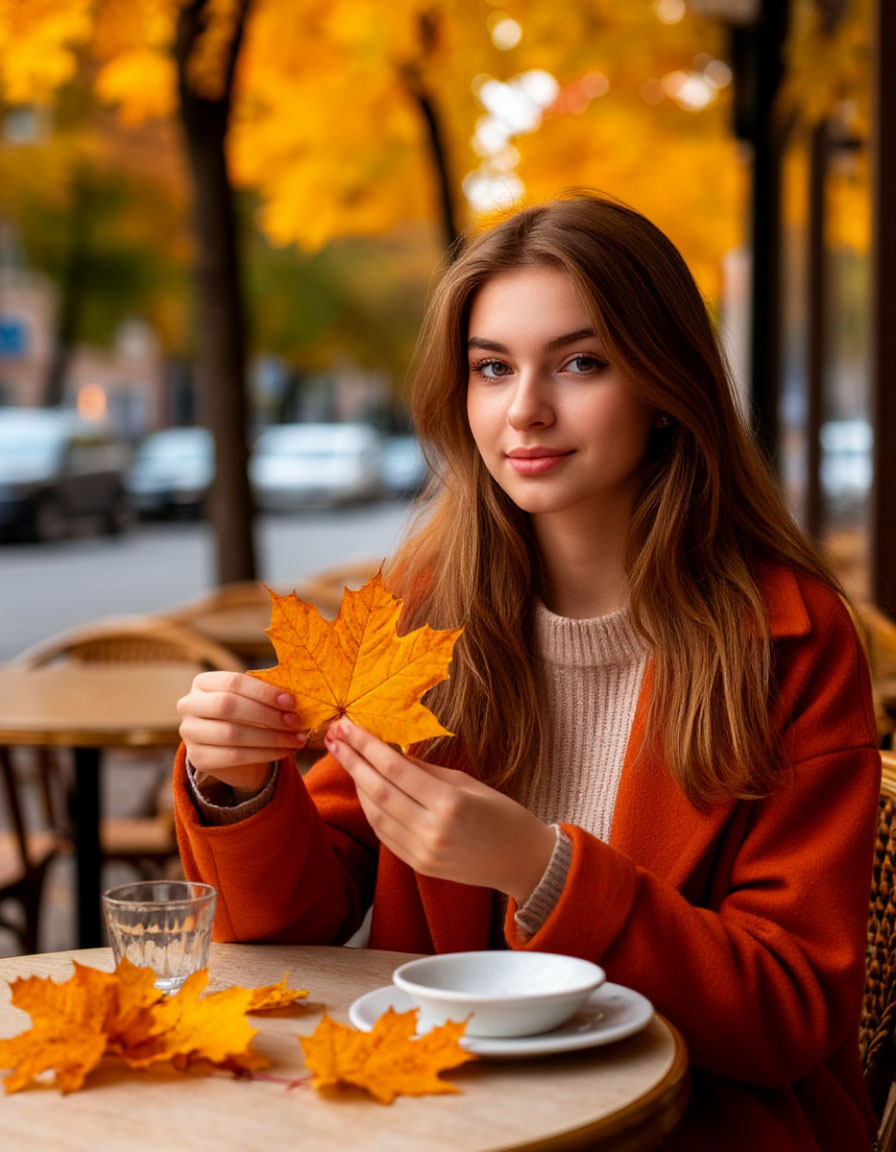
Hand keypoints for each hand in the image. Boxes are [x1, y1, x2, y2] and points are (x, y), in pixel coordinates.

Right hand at [177, 670, 306, 790]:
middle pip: (228, 706)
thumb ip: (267, 696)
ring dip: (270, 737)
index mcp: (203, 682)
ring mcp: (190, 733)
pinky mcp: (198, 758)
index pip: (233, 682)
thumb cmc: (246, 716)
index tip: (290, 701)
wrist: (231, 751)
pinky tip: (284, 751)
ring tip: (295, 738)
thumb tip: (293, 700)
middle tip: (295, 721)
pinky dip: (264, 754)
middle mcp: (189, 705)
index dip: (263, 691)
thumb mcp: (253, 700)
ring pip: (232, 734)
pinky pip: (235, 756)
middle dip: (266, 714)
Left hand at [324, 719, 554, 904]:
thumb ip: (424, 770)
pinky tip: (364, 788)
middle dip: (352, 760)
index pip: (395, 768)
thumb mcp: (466, 782)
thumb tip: (389, 752)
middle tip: (333, 736)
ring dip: (357, 783)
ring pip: (376, 813)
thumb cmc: (501, 813)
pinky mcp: (418, 865)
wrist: (522, 860)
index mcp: (449, 803)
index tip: (347, 725)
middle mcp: (431, 830)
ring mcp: (422, 852)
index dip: (366, 745)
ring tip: (344, 757)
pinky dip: (371, 809)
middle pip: (378, 790)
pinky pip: (384, 834)